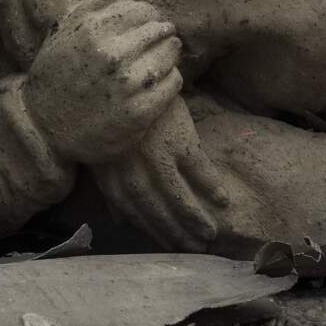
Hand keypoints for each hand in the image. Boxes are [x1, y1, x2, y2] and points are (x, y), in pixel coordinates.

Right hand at [26, 0, 185, 155]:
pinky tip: (158, 80)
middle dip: (160, 32)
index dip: (146, 14)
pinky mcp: (140, 111)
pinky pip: (173, 82)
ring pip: (169, 54)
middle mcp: (111, 54)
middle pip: (158, 30)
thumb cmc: (53, 75)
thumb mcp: (63, 33)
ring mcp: (127, 84)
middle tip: (156, 40)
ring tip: (161, 57)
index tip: (144, 23)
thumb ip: (95, 4)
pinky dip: (170, 78)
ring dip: (168, 53)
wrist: (42, 126)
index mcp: (92, 30)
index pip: (141, 9)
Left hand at [91, 97, 230, 250]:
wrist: (127, 76)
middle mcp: (130, 169)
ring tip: (210, 233)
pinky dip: (209, 184)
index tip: (169, 246)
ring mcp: (153, 154)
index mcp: (110, 173)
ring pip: (176, 194)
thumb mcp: (104, 153)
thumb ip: (111, 188)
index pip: (132, 212)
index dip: (152, 231)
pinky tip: (221, 198)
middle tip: (196, 249)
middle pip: (155, 209)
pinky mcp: (176, 137)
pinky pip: (197, 168)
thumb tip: (118, 222)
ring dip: (194, 216)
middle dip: (175, 231)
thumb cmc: (116, 117)